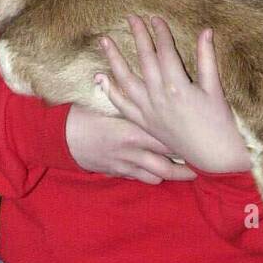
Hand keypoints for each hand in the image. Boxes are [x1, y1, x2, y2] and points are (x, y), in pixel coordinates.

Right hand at [66, 105, 197, 183]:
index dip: (184, 142)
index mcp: (132, 131)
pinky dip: (152, 177)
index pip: (165, 138)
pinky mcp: (117, 172)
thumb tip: (142, 84)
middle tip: (201, 168)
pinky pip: (140, 179)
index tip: (200, 142)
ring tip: (188, 175)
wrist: (60, 138)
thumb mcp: (107, 102)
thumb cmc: (83, 115)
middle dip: (185, 169)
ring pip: (156, 176)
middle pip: (166, 165)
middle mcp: (132, 152)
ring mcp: (125, 165)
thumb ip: (128, 99)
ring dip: (171, 176)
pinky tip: (159, 175)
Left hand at [97, 17, 252, 173]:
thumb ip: (207, 58)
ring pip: (126, 80)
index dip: (160, 33)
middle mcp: (159, 97)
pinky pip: (122, 106)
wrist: (215, 157)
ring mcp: (149, 111)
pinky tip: (101, 77)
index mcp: (179, 86)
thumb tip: (206, 30)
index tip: (155, 18)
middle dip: (137, 36)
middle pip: (144, 59)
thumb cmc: (220, 122)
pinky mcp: (144, 123)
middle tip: (130, 17)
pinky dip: (110, 91)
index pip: (165, 51)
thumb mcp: (215, 88)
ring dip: (114, 59)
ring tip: (104, 41)